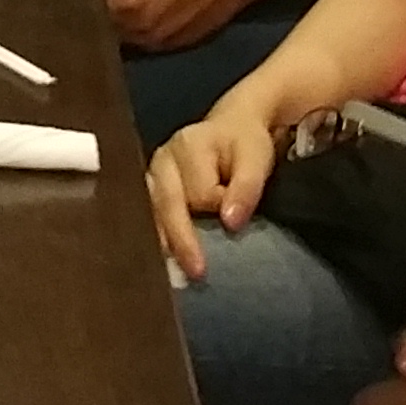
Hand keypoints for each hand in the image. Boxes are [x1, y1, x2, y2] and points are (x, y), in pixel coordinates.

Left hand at [85, 0, 265, 50]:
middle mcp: (118, 17)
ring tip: (116, 8)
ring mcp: (140, 36)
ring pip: (112, 39)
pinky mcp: (161, 48)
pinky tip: (139, 18)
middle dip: (84, 11)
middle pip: (86, 22)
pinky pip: (137, 47)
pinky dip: (133, 36)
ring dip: (109, 26)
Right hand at [147, 101, 282, 279]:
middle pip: (165, 206)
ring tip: (176, 276)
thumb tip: (230, 222)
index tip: (235, 223)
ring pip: (151, 215)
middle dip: (181, 241)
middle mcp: (161, 163)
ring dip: (164, 245)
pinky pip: (150, 222)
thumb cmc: (245, 143)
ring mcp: (151, 179)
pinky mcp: (150, 195)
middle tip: (197, 273)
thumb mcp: (255, 156)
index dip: (218, 207)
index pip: (199, 191)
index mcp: (187, 147)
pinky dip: (159, 243)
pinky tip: (166, 264)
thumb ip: (245, 187)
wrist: (233, 128)